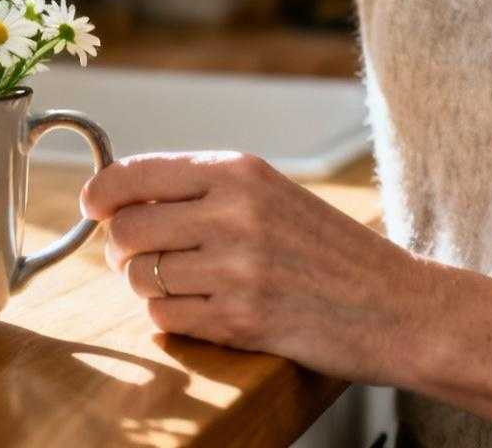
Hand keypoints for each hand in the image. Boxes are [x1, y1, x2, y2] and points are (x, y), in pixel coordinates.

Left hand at [84, 150, 491, 447]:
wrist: (399, 306)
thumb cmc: (331, 252)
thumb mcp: (272, 195)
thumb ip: (205, 191)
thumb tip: (122, 196)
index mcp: (240, 172)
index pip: (136, 173)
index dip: (100, 193)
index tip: (92, 207)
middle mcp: (234, 212)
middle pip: (128, 228)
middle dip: (122, 248)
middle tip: (140, 258)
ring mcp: (237, 267)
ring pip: (142, 276)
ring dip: (149, 286)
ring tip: (182, 286)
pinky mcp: (242, 319)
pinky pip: (167, 318)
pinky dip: (173, 319)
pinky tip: (202, 313)